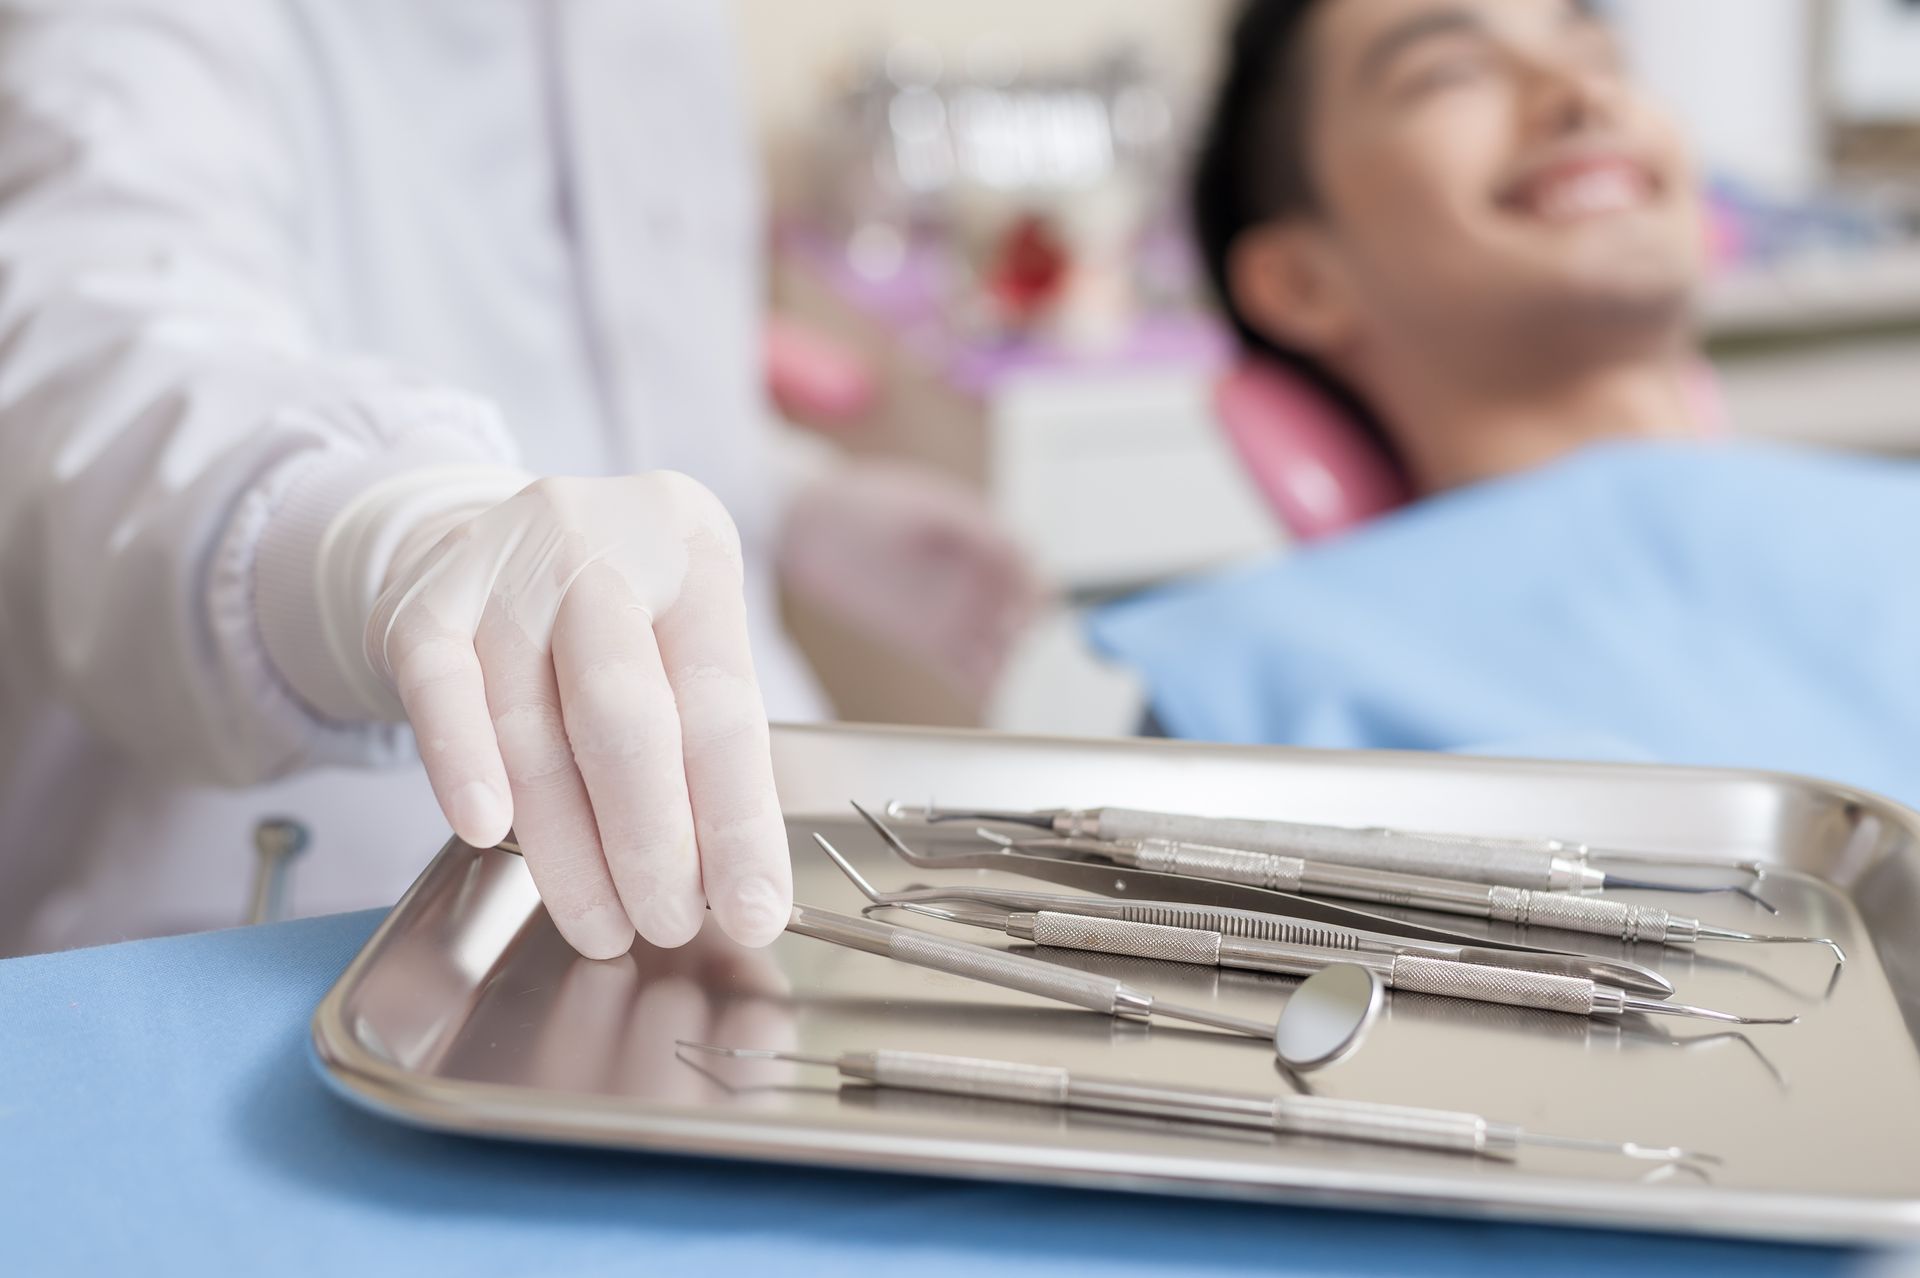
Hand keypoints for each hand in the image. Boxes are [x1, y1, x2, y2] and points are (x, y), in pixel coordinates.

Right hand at [366, 473, 789, 957]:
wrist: (496, 537)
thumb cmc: (620, 613)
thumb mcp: (684, 635)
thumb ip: (704, 739)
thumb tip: (734, 880)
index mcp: (692, 553)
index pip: (724, 705)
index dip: (738, 821)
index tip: (752, 909)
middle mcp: (600, 545)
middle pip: (626, 713)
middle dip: (651, 843)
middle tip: (668, 923)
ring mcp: (505, 566)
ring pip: (533, 726)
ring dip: (567, 846)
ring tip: (601, 923)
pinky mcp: (422, 601)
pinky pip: (441, 693)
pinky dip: (463, 766)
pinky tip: (486, 830)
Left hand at [778, 459, 1041, 698]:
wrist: (805, 525)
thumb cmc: (862, 504)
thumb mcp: (922, 510)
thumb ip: (974, 531)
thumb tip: (1020, 553)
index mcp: (980, 537)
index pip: (1025, 569)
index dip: (1031, 593)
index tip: (1017, 615)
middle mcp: (974, 576)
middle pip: (1019, 613)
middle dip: (1019, 633)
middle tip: (1001, 648)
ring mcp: (953, 610)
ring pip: (997, 646)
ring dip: (1004, 663)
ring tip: (989, 676)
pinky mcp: (928, 641)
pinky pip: (966, 670)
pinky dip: (981, 685)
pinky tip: (981, 694)